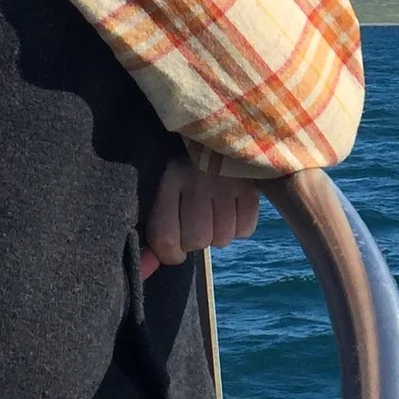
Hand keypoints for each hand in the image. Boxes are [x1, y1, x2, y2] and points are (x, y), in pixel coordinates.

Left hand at [144, 159, 261, 269]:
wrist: (218, 132)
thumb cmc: (183, 171)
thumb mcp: (163, 190)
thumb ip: (155, 231)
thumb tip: (147, 266)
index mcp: (169, 179)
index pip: (166, 236)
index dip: (169, 254)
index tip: (173, 250)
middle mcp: (197, 180)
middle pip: (197, 240)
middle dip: (195, 241)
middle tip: (196, 224)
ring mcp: (227, 182)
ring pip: (222, 238)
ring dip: (218, 234)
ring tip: (214, 214)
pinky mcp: (251, 185)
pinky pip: (245, 230)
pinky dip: (239, 227)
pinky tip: (232, 210)